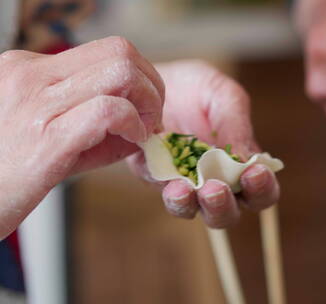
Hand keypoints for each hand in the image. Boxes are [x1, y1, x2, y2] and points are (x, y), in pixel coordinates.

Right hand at [0, 36, 163, 238]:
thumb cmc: (7, 173)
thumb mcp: (46, 132)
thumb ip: (92, 120)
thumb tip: (145, 123)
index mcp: (28, 69)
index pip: (108, 50)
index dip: (141, 76)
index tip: (144, 108)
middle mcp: (30, 75)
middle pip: (120, 52)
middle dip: (152, 85)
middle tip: (150, 119)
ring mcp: (37, 102)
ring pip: (121, 72)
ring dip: (148, 103)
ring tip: (140, 133)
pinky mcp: (47, 137)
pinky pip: (111, 111)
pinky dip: (134, 124)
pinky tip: (131, 142)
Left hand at [126, 60, 279, 227]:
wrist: (154, 79)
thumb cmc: (199, 89)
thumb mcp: (224, 97)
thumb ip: (236, 125)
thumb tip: (246, 158)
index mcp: (242, 167)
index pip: (261, 192)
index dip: (262, 189)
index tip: (255, 172)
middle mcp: (216, 182)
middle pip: (227, 214)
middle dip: (224, 206)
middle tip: (216, 188)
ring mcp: (184, 183)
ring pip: (192, 210)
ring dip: (191, 205)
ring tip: (185, 190)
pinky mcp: (155, 176)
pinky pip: (160, 190)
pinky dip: (165, 188)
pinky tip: (167, 178)